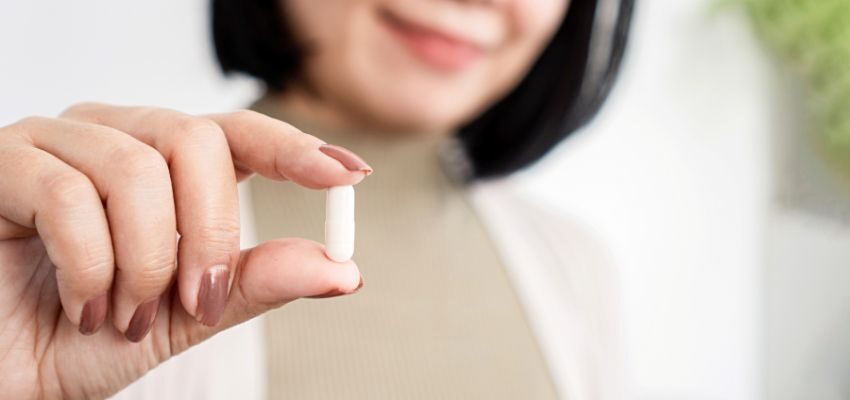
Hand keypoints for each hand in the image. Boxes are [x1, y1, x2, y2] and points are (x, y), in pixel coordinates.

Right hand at [0, 104, 368, 398]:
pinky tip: (82, 303)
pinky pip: (69, 196)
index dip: (292, 148)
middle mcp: (115, 138)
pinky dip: (89, 266)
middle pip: (196, 140)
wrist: (10, 370)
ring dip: (145, 262)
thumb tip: (340, 269)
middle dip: (209, 232)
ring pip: (137, 171)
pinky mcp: (4, 163)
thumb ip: (256, 283)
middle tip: (196, 301)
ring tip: (123, 315)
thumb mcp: (189, 314)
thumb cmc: (90, 335)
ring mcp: (57, 142)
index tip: (348, 174)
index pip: (237, 134)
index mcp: (164, 166)